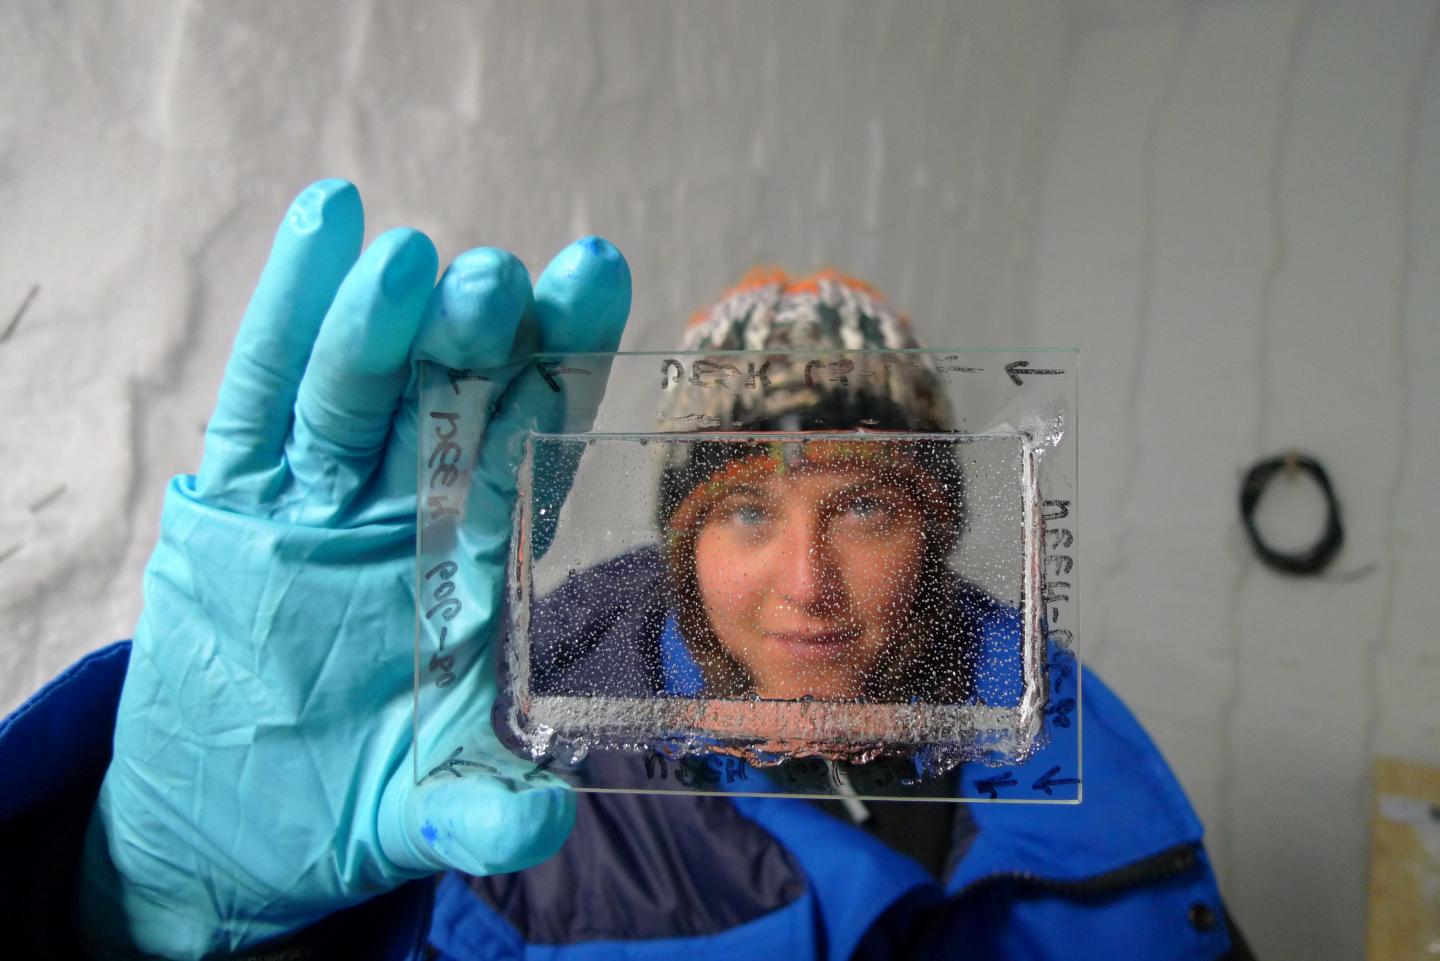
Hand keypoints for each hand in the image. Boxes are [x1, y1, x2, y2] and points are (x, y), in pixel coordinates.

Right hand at [76, 180, 629, 957]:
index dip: (565, 358)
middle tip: (503, 284)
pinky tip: (320, 227)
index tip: (595, 278)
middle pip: (458, 391)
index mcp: (479, 554)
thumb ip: (486, 809)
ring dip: (385, 322)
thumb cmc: (355, 793)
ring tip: (413, 262)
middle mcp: (411, 504)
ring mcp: (321, 498)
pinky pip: (261, 399)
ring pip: (358, 385)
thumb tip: (549, 818)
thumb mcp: (428, 805)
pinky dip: (286, 316)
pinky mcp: (238, 505)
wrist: (238, 823)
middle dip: (483, 334)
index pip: (534, 435)